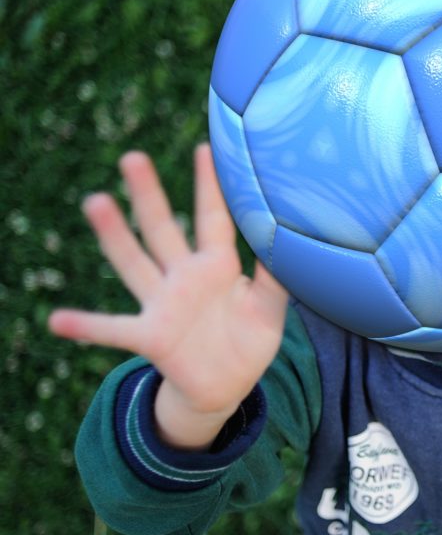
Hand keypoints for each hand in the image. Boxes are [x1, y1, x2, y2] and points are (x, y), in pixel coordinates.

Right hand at [48, 145, 288, 434]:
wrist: (228, 386)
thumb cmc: (248, 341)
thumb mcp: (271, 311)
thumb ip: (278, 280)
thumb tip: (291, 243)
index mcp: (217, 266)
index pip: (213, 219)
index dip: (211, 186)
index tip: (206, 148)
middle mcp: (184, 277)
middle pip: (163, 229)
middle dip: (149, 196)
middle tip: (133, 158)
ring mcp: (163, 304)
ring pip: (135, 263)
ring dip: (115, 236)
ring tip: (96, 202)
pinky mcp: (151, 337)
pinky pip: (113, 330)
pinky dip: (85, 326)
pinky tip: (57, 321)